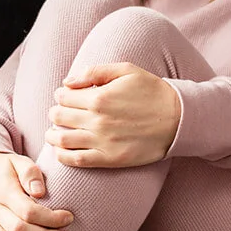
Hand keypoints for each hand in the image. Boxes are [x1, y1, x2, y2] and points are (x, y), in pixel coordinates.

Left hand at [46, 63, 181, 167]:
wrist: (178, 119)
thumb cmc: (152, 91)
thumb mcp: (126, 71)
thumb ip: (94, 72)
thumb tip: (66, 82)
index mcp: (99, 98)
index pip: (63, 96)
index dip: (61, 95)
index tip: (65, 96)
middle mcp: (97, 120)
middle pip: (59, 117)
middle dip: (56, 113)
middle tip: (60, 113)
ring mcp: (102, 141)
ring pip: (62, 140)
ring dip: (53, 135)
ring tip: (54, 132)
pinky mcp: (109, 159)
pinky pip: (76, 160)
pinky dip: (62, 156)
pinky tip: (61, 150)